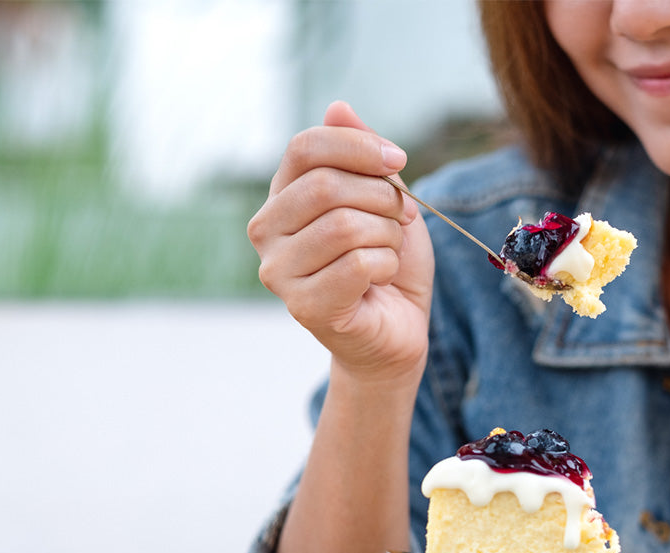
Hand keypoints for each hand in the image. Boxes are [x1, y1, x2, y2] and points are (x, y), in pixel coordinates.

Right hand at [248, 102, 433, 380]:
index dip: (359, 147)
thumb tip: (338, 107)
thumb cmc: (387, 262)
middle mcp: (267, 230)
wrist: (397, 329)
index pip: (306, 147)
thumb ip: (361, 155)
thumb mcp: (384, 198)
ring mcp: (278, 271)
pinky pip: (357, 265)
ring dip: (387, 236)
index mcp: (282, 195)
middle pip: (326, 185)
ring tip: (389, 251)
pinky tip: (381, 280)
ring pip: (344, 226)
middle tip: (402, 218)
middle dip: (382, 197)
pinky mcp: (302, 306)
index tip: (399, 160)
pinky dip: (386, 267)